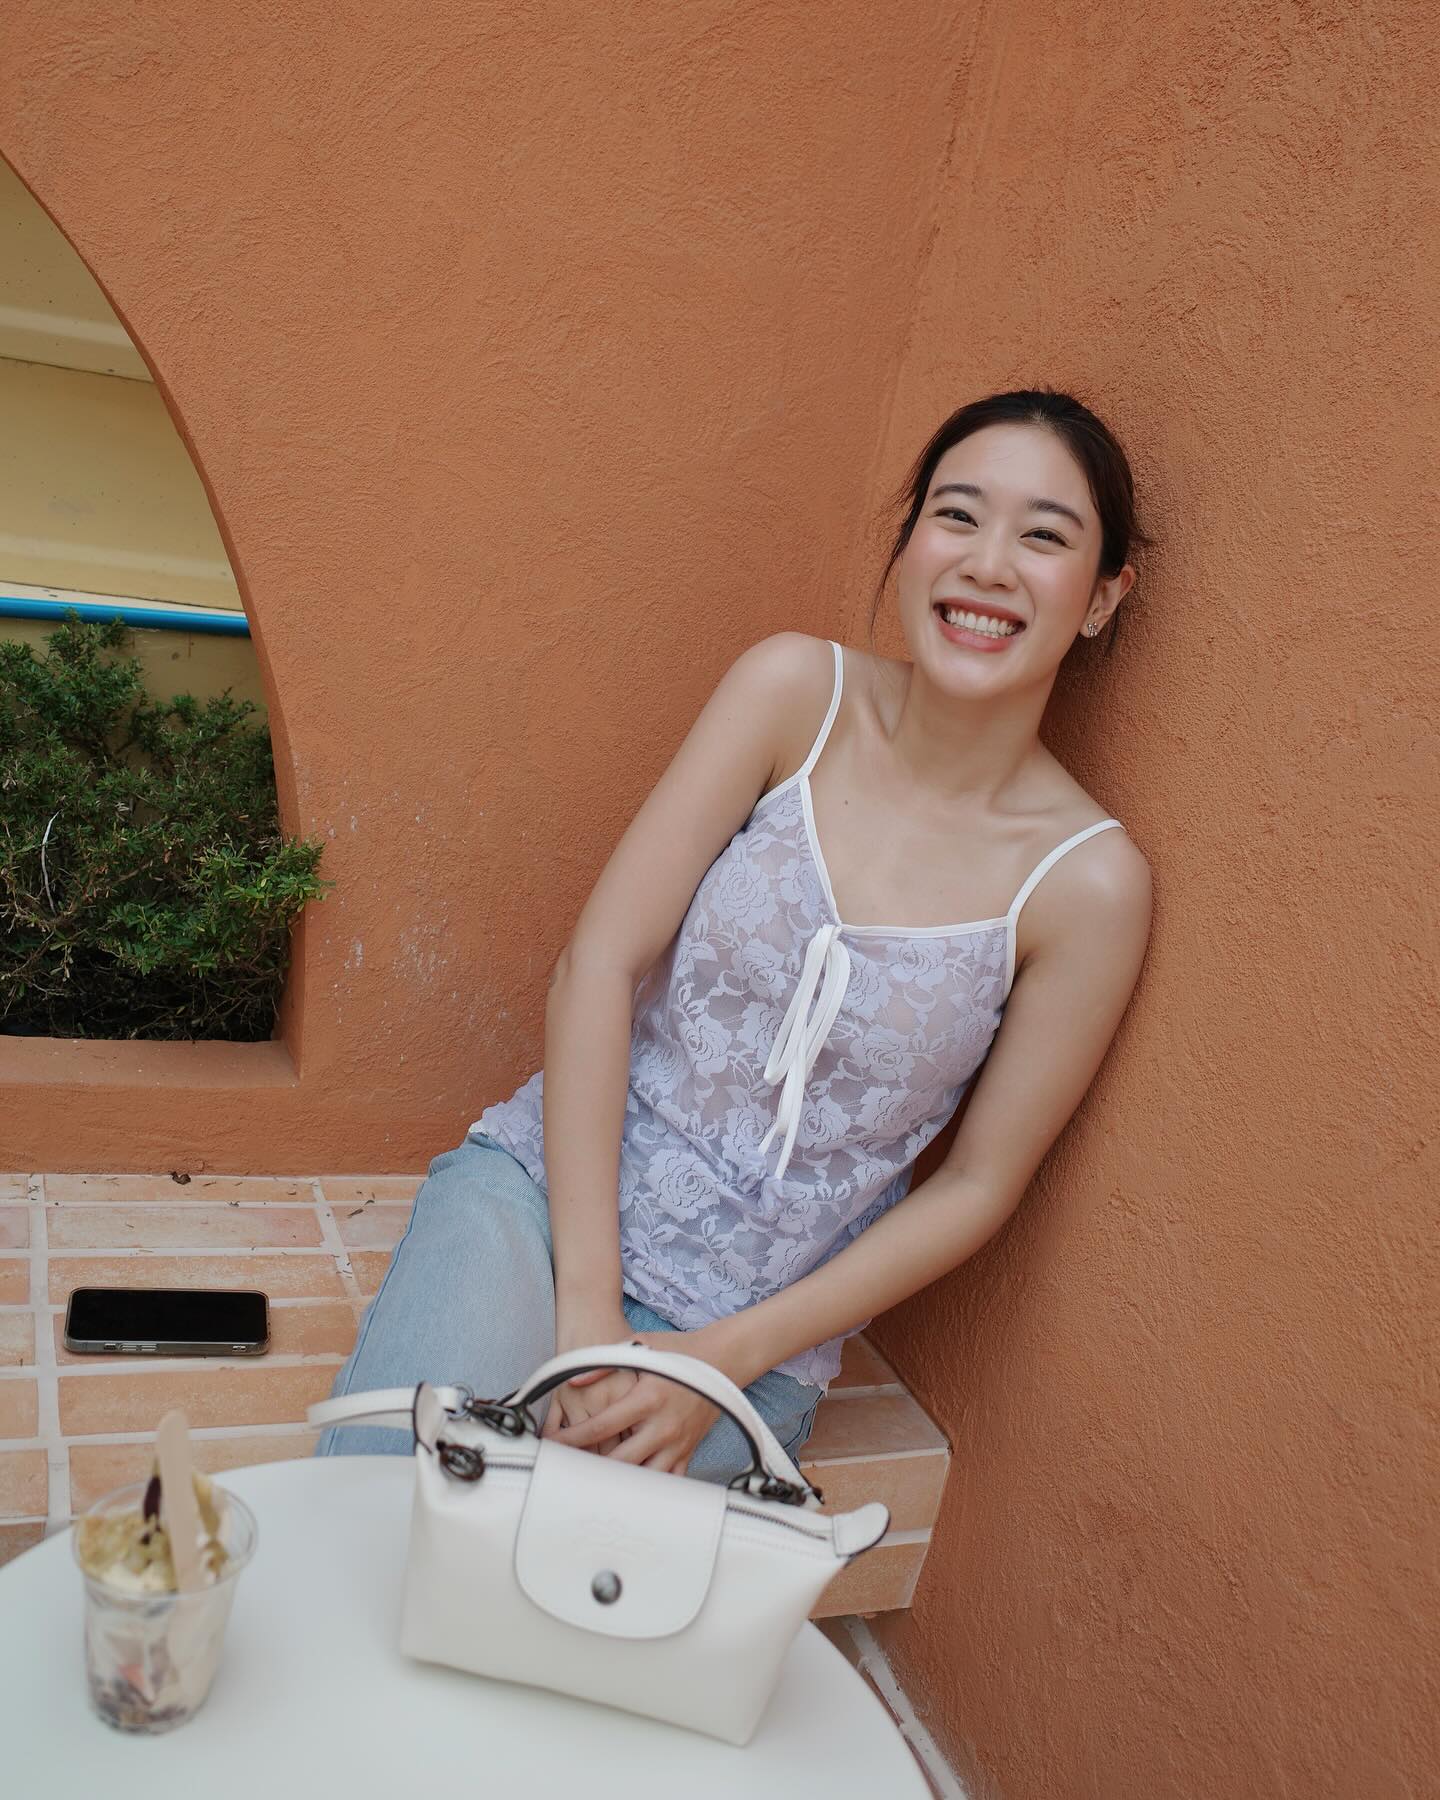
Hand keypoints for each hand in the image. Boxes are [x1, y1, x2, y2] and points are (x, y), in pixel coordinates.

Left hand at [547, 1329, 721, 1475]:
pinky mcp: (688, 1451)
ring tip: (593, 1483)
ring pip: (642, 1477)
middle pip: (619, 1461)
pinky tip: (628, 1489)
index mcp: (647, 1398)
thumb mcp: (639, 1346)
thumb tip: (573, 1380)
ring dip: (617, 1482)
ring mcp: (677, 1443)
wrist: (723, 1359)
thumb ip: (603, 1363)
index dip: (573, 1438)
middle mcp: (663, 1425)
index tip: (554, 1445)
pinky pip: (667, 1481)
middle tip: (567, 1470)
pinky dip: (647, 1488)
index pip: (602, 1426)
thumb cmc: (679, 1351)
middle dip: (590, 1467)